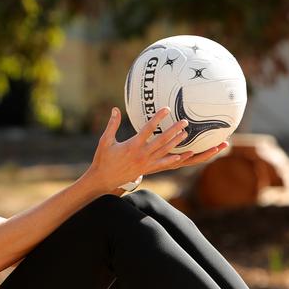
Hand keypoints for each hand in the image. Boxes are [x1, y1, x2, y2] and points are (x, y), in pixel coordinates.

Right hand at [85, 107, 224, 191]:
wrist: (103, 180)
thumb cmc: (103, 159)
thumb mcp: (105, 140)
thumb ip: (112, 124)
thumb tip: (115, 109)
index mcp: (132, 145)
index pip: (148, 128)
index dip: (158, 118)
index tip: (166, 109)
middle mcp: (141, 154)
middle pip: (161, 140)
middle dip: (174, 130)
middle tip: (184, 121)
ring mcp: (145, 163)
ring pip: (164, 151)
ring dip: (176, 143)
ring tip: (185, 134)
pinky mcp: (146, 169)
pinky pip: (162, 164)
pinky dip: (172, 160)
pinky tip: (182, 156)